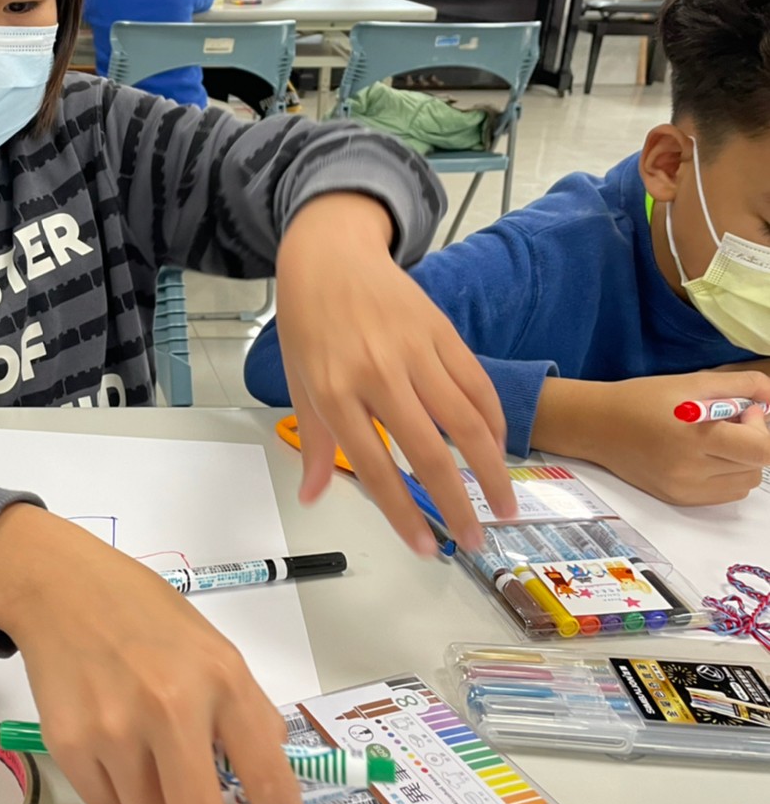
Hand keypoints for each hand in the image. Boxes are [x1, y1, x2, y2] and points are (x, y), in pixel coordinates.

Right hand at [0, 504, 313, 803]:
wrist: (61, 587)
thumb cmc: (142, 613)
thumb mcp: (213, 647)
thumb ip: (244, 710)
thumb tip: (266, 779)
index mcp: (221, 679)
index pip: (268, 777)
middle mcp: (171, 707)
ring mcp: (115, 730)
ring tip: (145, 755)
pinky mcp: (69, 743)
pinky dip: (114, 788)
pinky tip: (108, 737)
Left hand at [275, 193, 515, 552]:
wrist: (329, 256)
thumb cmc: (309, 325)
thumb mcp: (298, 383)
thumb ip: (312, 443)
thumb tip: (313, 497)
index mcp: (334, 391)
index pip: (373, 465)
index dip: (401, 512)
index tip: (424, 548)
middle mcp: (377, 373)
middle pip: (428, 450)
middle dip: (456, 503)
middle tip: (475, 541)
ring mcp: (414, 351)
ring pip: (465, 420)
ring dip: (491, 469)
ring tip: (504, 507)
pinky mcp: (442, 331)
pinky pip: (476, 384)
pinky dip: (494, 421)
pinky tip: (499, 451)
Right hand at [534, 371, 769, 504]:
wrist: (596, 426)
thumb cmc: (641, 399)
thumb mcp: (693, 381)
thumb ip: (743, 385)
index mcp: (695, 435)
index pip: (763, 449)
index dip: (762, 429)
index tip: (746, 413)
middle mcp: (691, 468)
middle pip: (758, 466)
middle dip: (751, 440)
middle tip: (726, 422)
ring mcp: (685, 488)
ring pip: (746, 482)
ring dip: (742, 460)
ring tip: (713, 441)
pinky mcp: (680, 499)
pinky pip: (727, 494)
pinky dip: (727, 476)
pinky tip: (704, 456)